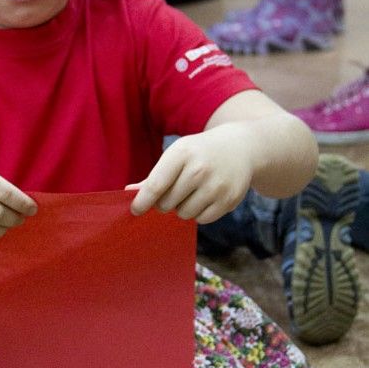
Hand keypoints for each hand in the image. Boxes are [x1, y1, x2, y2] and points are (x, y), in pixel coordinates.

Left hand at [126, 127, 252, 222]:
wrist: (240, 148)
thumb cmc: (198, 153)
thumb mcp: (177, 155)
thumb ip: (154, 177)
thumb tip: (129, 193)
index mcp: (181, 154)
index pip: (155, 186)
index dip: (142, 202)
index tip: (135, 209)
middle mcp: (199, 169)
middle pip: (167, 203)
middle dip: (165, 203)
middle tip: (175, 191)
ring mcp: (216, 185)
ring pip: (184, 214)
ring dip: (183, 208)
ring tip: (193, 192)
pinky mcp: (228, 200)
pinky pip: (201, 219)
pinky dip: (199, 213)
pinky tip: (206, 197)